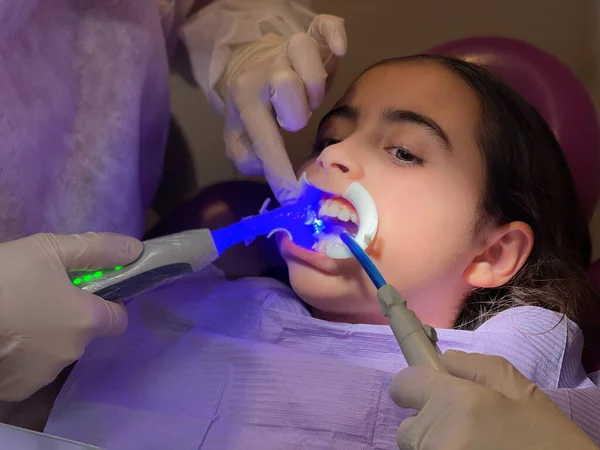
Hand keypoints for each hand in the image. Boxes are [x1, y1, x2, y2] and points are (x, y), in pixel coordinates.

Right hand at [0, 232, 142, 400]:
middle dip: (69, 316)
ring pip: (55, 352)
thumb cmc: (3, 279)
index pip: (118, 318)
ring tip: (15, 315)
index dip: (107, 302)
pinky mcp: (15, 390)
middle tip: (39, 295)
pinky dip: (22, 356)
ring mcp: (41, 375)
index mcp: (87, 321)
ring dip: (44, 337)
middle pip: (83, 333)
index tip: (86, 290)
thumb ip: (97, 249)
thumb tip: (135, 250)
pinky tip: (5, 337)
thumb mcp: (48, 249)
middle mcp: (71, 352)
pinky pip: (29, 370)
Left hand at [219, 14, 346, 204]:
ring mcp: (290, 49)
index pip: (265, 137)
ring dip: (315, 86)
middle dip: (296, 112)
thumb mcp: (239, 135)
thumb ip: (247, 156)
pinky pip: (325, 25)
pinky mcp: (312, 34)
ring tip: (309, 98)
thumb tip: (267, 168)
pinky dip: (333, 34)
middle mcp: (268, 69)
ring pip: (308, 61)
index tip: (293, 196)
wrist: (251, 61)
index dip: (280, 170)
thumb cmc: (252, 105)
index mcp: (245, 96)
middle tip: (293, 119)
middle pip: (288, 89)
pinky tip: (338, 50)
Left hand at [391, 350, 597, 449]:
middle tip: (466, 429)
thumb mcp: (521, 392)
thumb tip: (444, 362)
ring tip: (475, 446)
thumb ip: (476, 367)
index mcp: (455, 402)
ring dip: (435, 445)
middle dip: (429, 422)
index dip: (416, 385)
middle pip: (408, 424)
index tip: (430, 392)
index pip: (403, 384)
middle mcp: (435, 435)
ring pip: (417, 448)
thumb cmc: (548, 440)